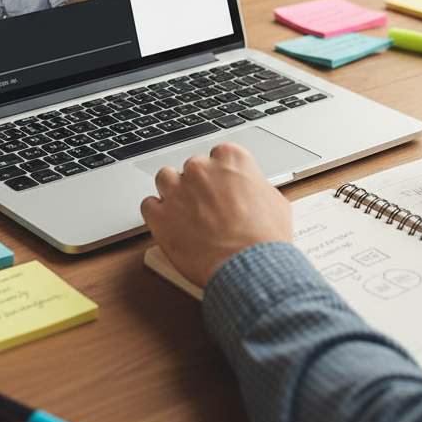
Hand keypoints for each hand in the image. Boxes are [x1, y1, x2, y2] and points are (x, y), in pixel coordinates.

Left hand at [141, 142, 291, 289]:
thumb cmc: (265, 238)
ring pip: (165, 179)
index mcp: (231, 158)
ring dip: (172, 192)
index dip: (218, 174)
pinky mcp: (159, 215)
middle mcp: (201, 168)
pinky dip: (157, 214)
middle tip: (206, 207)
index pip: (216, 155)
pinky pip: (148, 205)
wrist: (250, 267)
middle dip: (197, 184)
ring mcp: (177, 190)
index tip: (220, 187)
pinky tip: (170, 226)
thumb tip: (250, 191)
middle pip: (191, 167)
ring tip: (184, 213)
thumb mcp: (274, 201)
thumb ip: (254, 187)